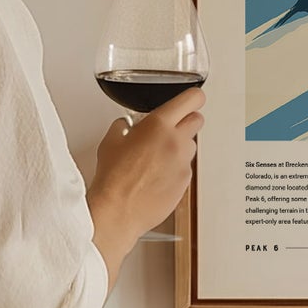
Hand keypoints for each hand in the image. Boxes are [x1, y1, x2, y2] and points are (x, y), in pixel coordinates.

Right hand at [87, 84, 203, 285]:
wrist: (118, 210)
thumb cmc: (113, 178)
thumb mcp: (111, 141)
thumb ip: (124, 126)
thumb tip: (127, 125)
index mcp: (159, 125)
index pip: (192, 99)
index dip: (193, 97)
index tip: (192, 99)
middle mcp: (176, 142)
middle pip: (197, 120)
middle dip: (186, 120)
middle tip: (171, 127)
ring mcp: (183, 163)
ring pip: (191, 146)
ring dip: (180, 146)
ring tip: (158, 157)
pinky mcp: (185, 182)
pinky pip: (186, 168)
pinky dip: (176, 168)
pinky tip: (157, 176)